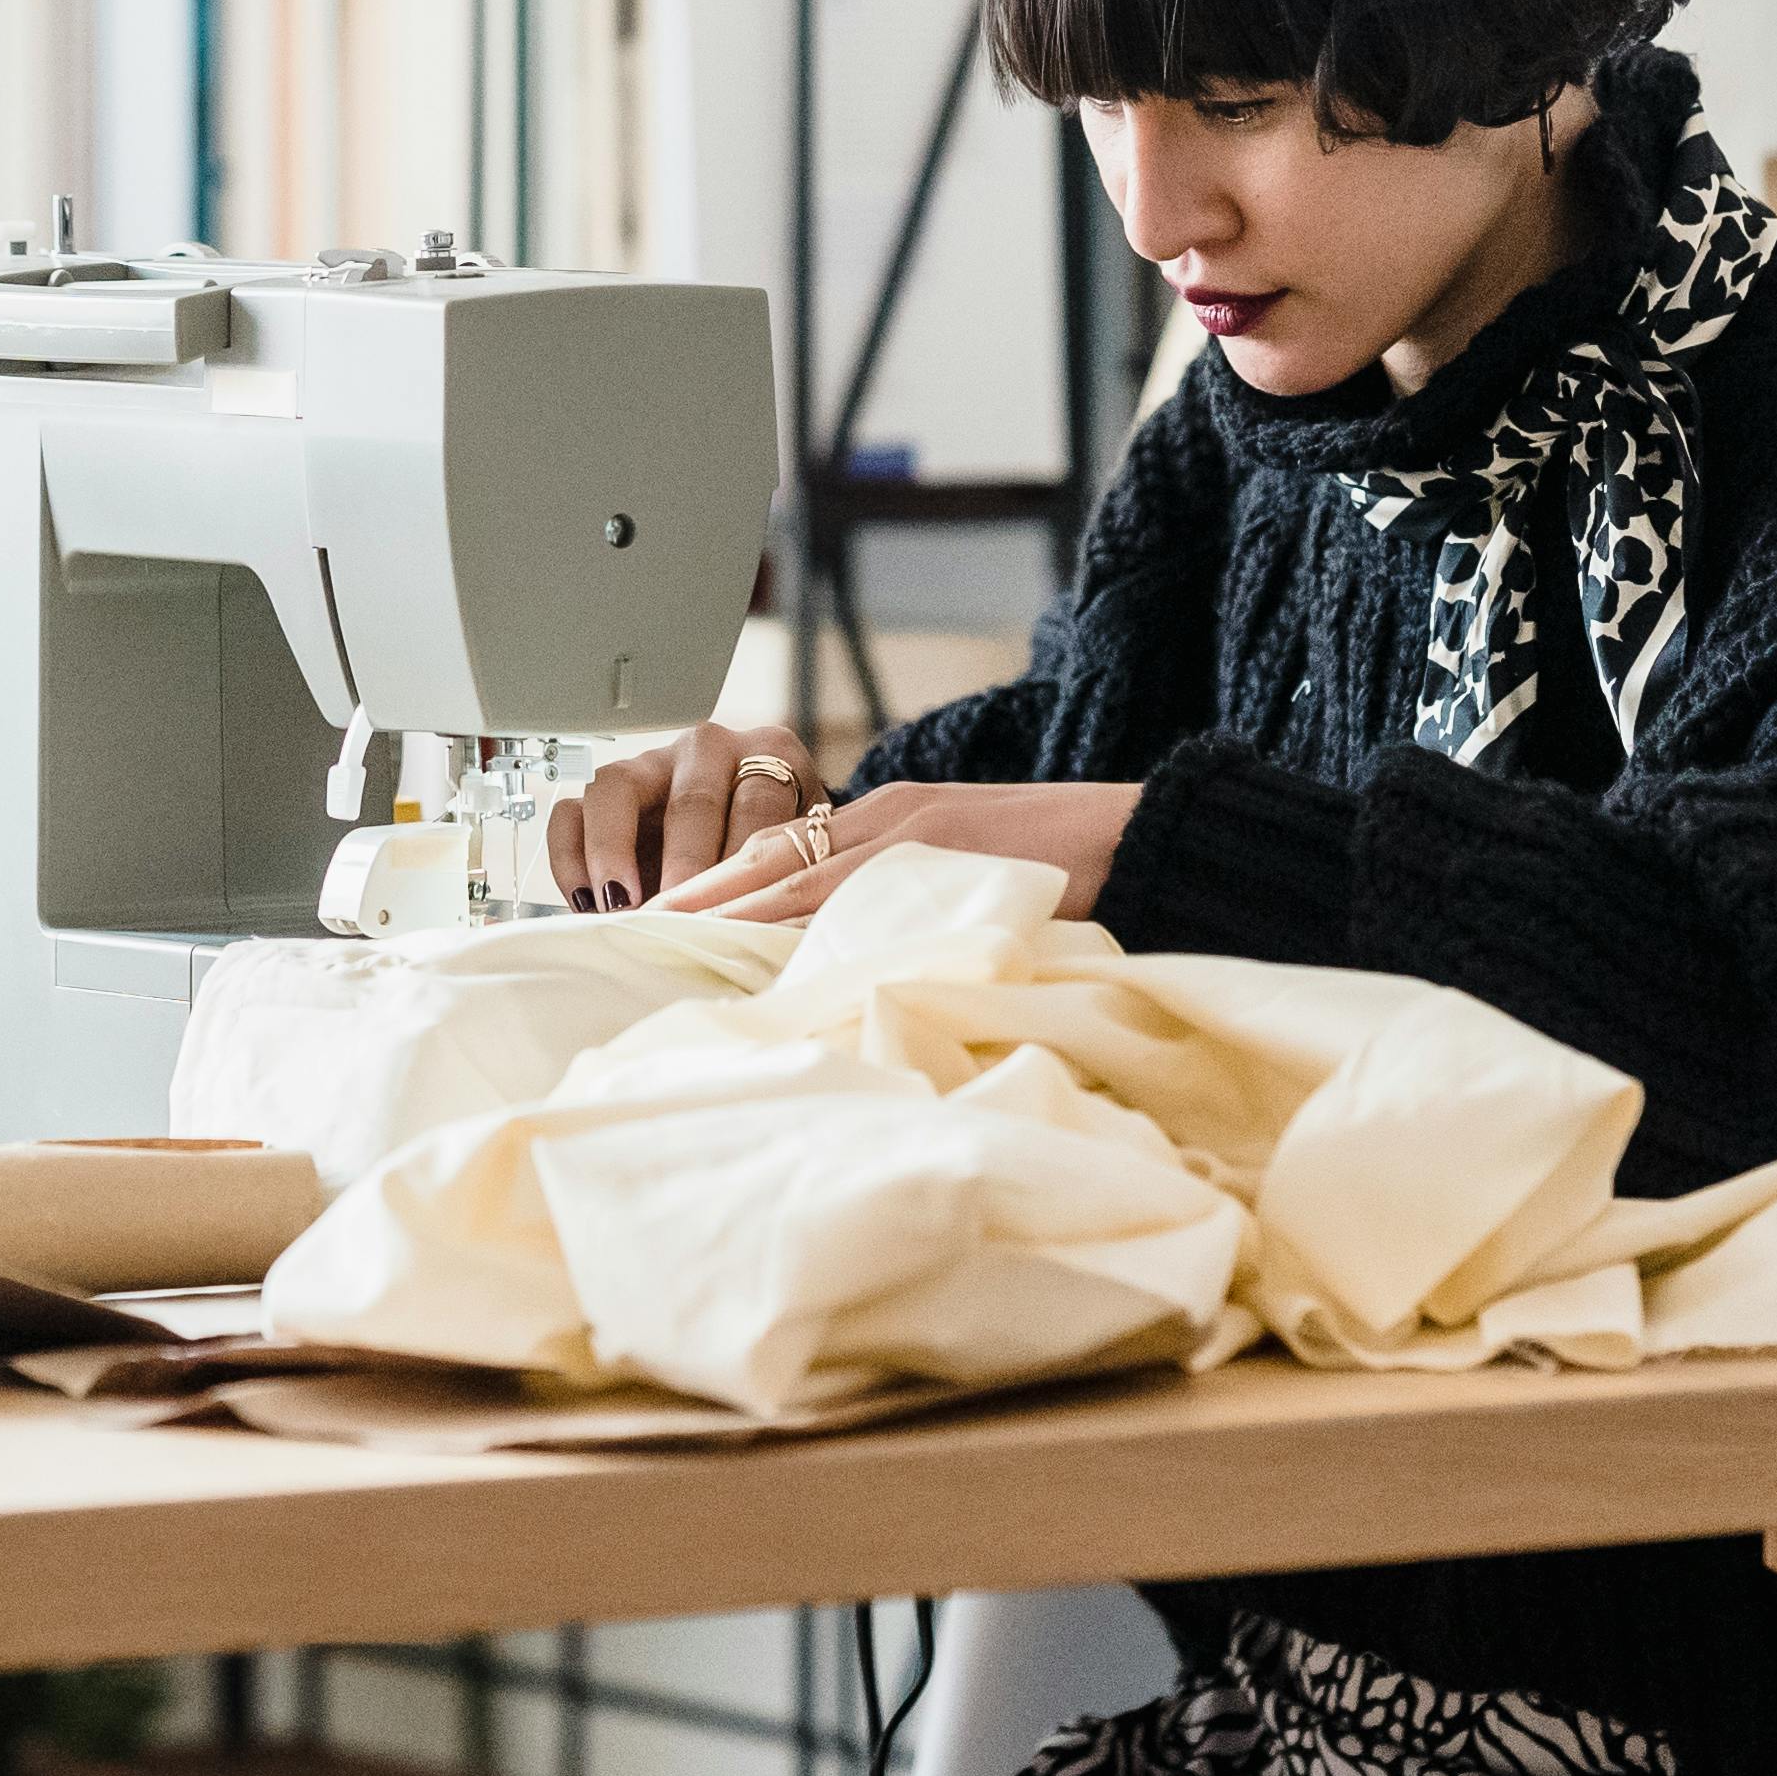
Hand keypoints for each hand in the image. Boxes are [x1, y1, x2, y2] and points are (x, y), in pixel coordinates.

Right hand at [550, 724, 834, 910]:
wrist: (756, 839)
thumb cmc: (784, 846)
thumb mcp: (804, 849)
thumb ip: (798, 873)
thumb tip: (783, 928)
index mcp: (771, 753)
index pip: (759, 800)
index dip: (744, 857)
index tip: (734, 908)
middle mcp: (706, 748)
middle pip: (691, 799)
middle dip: (683, 863)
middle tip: (679, 914)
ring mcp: (648, 764)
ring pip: (614, 788)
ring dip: (613, 851)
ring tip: (620, 905)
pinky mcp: (605, 794)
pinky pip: (569, 813)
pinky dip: (569, 858)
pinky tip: (586, 900)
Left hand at [668, 779, 1138, 925]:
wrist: (1140, 833)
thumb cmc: (1061, 865)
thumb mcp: (966, 874)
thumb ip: (907, 900)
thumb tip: (855, 956)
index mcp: (891, 818)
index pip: (784, 851)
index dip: (721, 882)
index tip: (666, 913)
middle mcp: (888, 819)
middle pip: (771, 857)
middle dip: (702, 893)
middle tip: (636, 926)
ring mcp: (911, 837)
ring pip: (797, 872)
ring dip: (730, 907)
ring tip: (668, 935)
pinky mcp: (940, 859)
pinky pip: (852, 892)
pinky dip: (798, 917)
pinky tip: (756, 943)